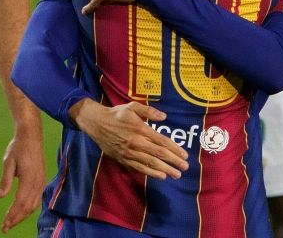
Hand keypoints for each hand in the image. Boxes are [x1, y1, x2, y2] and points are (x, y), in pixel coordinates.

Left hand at [0, 132, 46, 232]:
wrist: (31, 135)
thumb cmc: (18, 147)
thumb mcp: (8, 162)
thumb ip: (5, 180)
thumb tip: (0, 196)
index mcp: (29, 178)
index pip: (20, 203)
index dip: (12, 216)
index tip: (4, 225)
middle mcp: (37, 182)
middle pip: (28, 207)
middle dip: (17, 219)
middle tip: (5, 227)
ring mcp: (42, 181)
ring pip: (34, 204)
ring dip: (23, 215)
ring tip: (12, 222)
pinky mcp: (42, 179)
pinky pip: (38, 198)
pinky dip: (30, 208)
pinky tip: (23, 211)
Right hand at [70, 99, 189, 179]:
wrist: (97, 123)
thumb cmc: (117, 114)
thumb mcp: (132, 106)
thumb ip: (149, 111)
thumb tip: (164, 117)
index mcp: (141, 130)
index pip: (162, 141)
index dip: (174, 149)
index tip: (185, 154)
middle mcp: (137, 143)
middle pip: (159, 154)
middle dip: (173, 161)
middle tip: (185, 167)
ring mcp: (130, 153)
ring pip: (150, 163)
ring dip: (165, 169)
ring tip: (176, 174)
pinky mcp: (123, 159)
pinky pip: (139, 168)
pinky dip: (150, 173)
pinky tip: (160, 176)